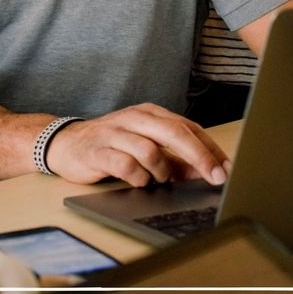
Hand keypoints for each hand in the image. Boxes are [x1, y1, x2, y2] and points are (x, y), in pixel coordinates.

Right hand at [43, 103, 231, 187]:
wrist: (66, 144)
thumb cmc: (111, 145)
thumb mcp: (147, 148)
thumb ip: (176, 159)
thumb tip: (206, 171)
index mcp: (150, 113)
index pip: (188, 126)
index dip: (210, 148)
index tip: (226, 169)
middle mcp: (134, 118)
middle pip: (175, 133)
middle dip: (199, 157)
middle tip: (215, 177)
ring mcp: (115, 132)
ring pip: (151, 150)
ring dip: (162, 171)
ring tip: (158, 178)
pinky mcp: (99, 150)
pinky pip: (127, 165)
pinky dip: (139, 177)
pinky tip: (138, 180)